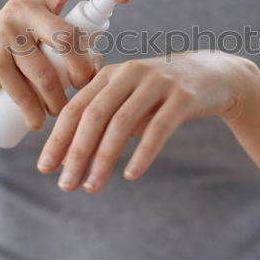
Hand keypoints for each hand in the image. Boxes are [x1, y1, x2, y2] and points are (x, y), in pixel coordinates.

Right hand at [0, 0, 131, 129]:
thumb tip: (100, 68)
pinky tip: (39, 123)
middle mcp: (23, 7)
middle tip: (85, 87)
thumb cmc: (15, 54)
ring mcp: (5, 31)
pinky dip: (34, 112)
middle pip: (68, 36)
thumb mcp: (40, 40)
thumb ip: (69, 46)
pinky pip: (22, 91)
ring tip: (61, 112)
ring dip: (59, 101)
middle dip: (82, 69)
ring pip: (47, 72)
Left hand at [37, 51, 255, 192]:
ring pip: (122, 123)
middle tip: (66, 184)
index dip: (57, 138)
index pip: (75, 107)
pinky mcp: (183, 96)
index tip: (45, 167)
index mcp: (110, 74)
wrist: (214, 74)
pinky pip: (159, 128)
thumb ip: (104, 122)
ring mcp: (157, 83)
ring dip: (103, 158)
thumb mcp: (129, 100)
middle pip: (94, 115)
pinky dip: (142, 153)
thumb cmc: (162, 93)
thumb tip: (71, 158)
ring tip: (92, 186)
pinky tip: (131, 174)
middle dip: (75, 152)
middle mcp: (130, 74)